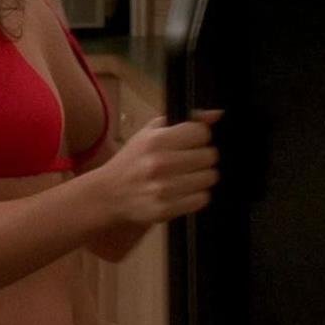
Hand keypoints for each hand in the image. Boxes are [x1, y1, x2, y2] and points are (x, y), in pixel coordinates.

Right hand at [93, 110, 221, 226]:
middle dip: (203, 158)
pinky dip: (196, 196)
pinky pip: (202, 199)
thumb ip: (185, 121)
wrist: (108, 195)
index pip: (202, 133)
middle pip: (210, 156)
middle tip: (189, 162)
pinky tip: (182, 192)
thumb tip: (217, 114)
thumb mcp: (150, 133)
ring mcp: (164, 188)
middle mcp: (160, 163)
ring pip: (209, 178)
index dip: (200, 138)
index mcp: (156, 140)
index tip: (192, 143)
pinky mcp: (166, 209)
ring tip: (185, 178)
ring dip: (201, 178)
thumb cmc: (132, 161)